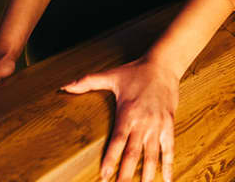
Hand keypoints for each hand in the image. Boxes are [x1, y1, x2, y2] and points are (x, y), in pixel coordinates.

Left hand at [62, 56, 179, 181]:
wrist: (164, 64)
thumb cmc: (136, 71)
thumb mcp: (111, 75)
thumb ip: (87, 82)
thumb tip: (64, 87)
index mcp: (127, 112)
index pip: (118, 140)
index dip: (111, 159)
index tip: (104, 176)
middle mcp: (143, 122)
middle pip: (133, 154)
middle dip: (125, 175)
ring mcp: (157, 124)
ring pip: (152, 155)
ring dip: (147, 175)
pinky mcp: (169, 124)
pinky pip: (170, 148)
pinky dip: (169, 165)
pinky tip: (167, 180)